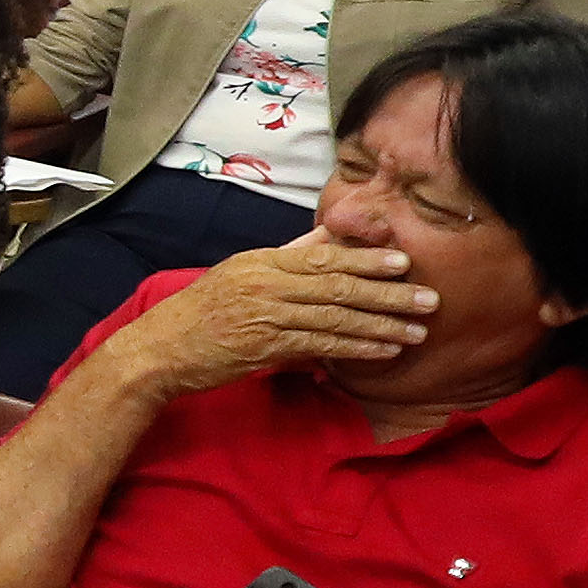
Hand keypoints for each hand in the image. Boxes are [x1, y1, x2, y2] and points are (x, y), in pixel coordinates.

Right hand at [103, 231, 447, 395]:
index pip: (323, 256)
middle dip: (388, 292)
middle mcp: (266, 285)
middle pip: (338, 285)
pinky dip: (356, 348)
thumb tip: (327, 237)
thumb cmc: (200, 312)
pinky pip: (320, 346)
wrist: (159, 350)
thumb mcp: (240, 272)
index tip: (403, 261)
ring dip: (381, 325)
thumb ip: (287, 255)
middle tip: (428, 297)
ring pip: (335, 317)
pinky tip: (384, 350)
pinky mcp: (264, 349)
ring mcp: (265, 317)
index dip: (366, 258)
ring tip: (417, 329)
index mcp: (263, 261)